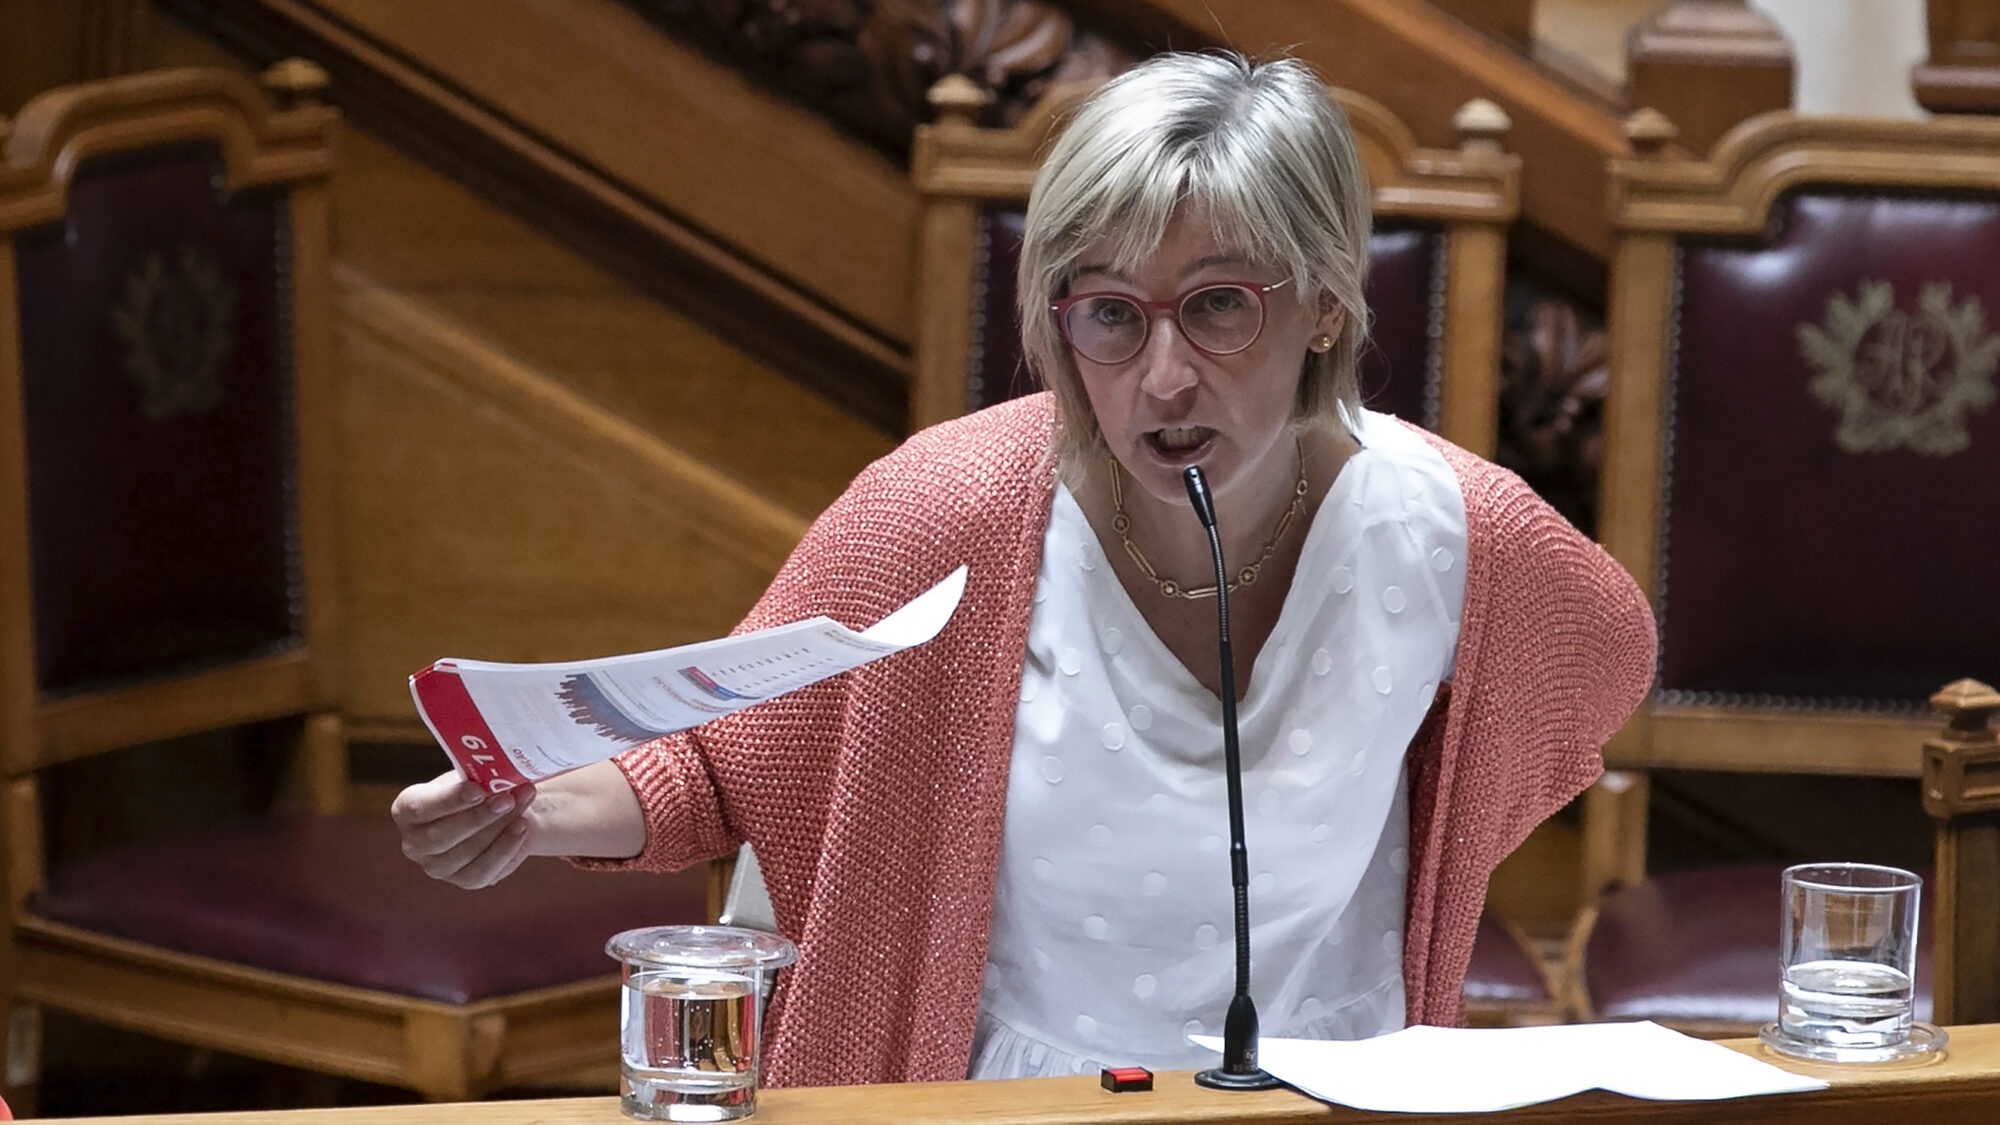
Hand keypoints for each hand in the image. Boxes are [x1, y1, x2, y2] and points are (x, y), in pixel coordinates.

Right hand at [391, 772, 539, 888]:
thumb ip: (477, 778)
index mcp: (407, 810)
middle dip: (478, 817)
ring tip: (522, 805)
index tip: (478, 789)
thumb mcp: (471, 776)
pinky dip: (506, 849)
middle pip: (441, 837)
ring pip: (466, 854)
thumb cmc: (478, 787)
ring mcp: (437, 867)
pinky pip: (484, 871)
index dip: (448, 800)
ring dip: (499, 829)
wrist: (499, 809)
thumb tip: (499, 776)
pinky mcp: (464, 880)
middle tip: (507, 799)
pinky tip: (522, 828)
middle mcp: (415, 843)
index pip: (420, 807)